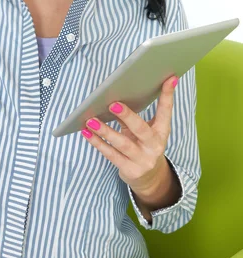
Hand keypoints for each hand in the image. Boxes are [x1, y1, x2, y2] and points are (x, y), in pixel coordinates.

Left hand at [81, 74, 178, 193]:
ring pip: (122, 143)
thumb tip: (115, 95)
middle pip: (140, 129)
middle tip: (112, 104)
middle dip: (127, 116)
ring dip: (105, 131)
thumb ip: (135, 116)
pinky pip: (111, 155)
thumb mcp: (147, 130)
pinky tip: (87, 133)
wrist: (150, 178)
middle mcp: (154, 145)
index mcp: (161, 132)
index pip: (166, 111)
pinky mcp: (130, 170)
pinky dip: (97, 143)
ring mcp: (143, 159)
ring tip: (90, 120)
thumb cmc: (144, 145)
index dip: (168, 95)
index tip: (169, 78)